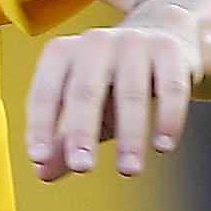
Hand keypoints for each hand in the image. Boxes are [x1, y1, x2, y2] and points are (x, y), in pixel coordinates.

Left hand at [25, 8, 200, 180]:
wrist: (163, 39)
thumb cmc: (112, 83)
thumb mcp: (83, 112)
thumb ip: (61, 142)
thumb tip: (43, 171)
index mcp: (63, 54)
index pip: (45, 93)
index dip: (40, 126)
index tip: (39, 159)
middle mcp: (96, 43)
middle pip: (86, 90)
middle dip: (82, 132)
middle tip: (82, 168)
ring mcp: (135, 43)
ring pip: (131, 93)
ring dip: (130, 136)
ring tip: (129, 170)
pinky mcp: (171, 50)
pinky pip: (171, 88)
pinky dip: (167, 120)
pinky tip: (162, 147)